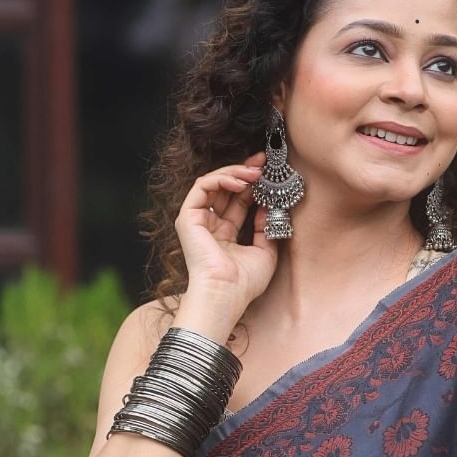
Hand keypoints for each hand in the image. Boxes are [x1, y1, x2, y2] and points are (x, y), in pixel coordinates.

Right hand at [174, 154, 278, 328]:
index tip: (269, 174)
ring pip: (213, 183)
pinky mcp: (188, 217)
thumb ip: (267, 228)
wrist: (226, 294)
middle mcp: (210, 226)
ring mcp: (197, 221)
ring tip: (255, 172)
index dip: (253, 185)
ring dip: (235, 173)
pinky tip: (241, 182)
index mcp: (225, 235)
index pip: (238, 201)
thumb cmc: (244, 283)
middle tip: (263, 163)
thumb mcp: (265, 252)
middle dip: (245, 172)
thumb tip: (269, 205)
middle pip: (226, 189)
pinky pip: (202, 187)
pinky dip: (221, 179)